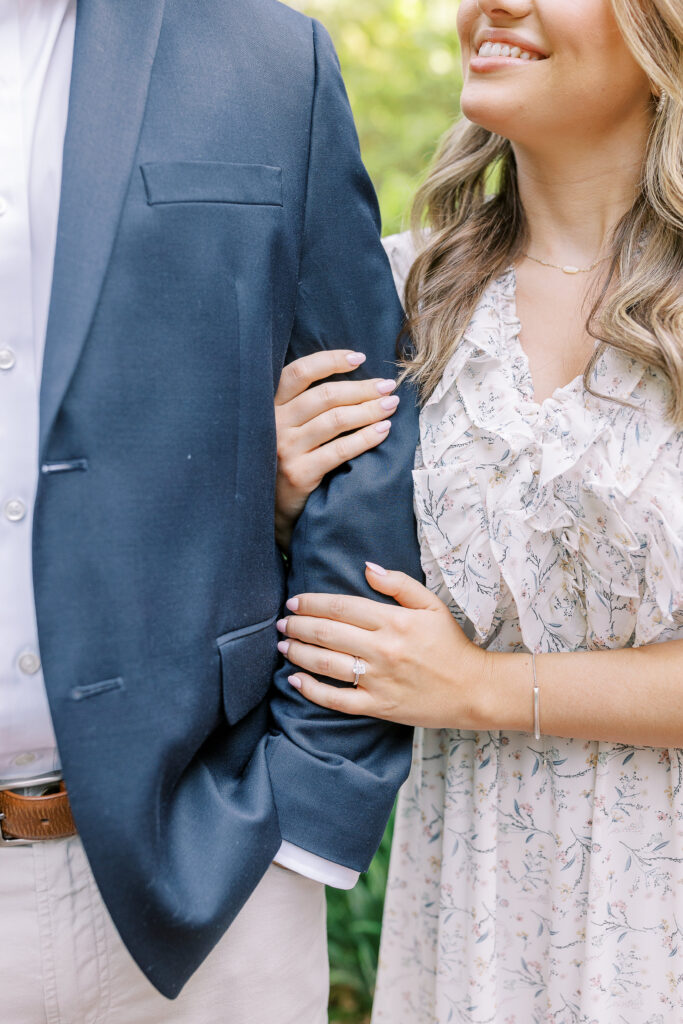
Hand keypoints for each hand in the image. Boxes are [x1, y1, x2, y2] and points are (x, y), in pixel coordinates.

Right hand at [275, 350, 398, 548]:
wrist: (270, 508)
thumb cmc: (286, 458)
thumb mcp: (286, 426)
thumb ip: (305, 404)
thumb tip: (355, 376)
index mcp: (270, 406)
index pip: (299, 372)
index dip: (330, 361)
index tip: (360, 358)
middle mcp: (274, 424)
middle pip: (325, 396)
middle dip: (362, 388)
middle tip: (387, 386)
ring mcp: (285, 449)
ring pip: (335, 420)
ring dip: (369, 410)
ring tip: (390, 406)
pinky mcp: (299, 473)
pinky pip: (340, 450)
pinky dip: (366, 438)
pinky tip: (384, 430)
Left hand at [275, 562, 488, 728]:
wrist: (474, 690)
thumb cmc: (451, 644)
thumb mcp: (431, 605)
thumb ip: (399, 584)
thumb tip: (367, 567)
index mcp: (394, 621)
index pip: (341, 607)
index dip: (312, 603)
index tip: (294, 602)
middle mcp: (383, 649)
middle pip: (327, 633)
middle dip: (298, 626)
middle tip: (282, 622)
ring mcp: (379, 680)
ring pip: (326, 664)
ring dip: (298, 653)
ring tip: (283, 645)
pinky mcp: (379, 706)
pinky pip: (337, 700)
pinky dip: (312, 691)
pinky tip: (295, 680)